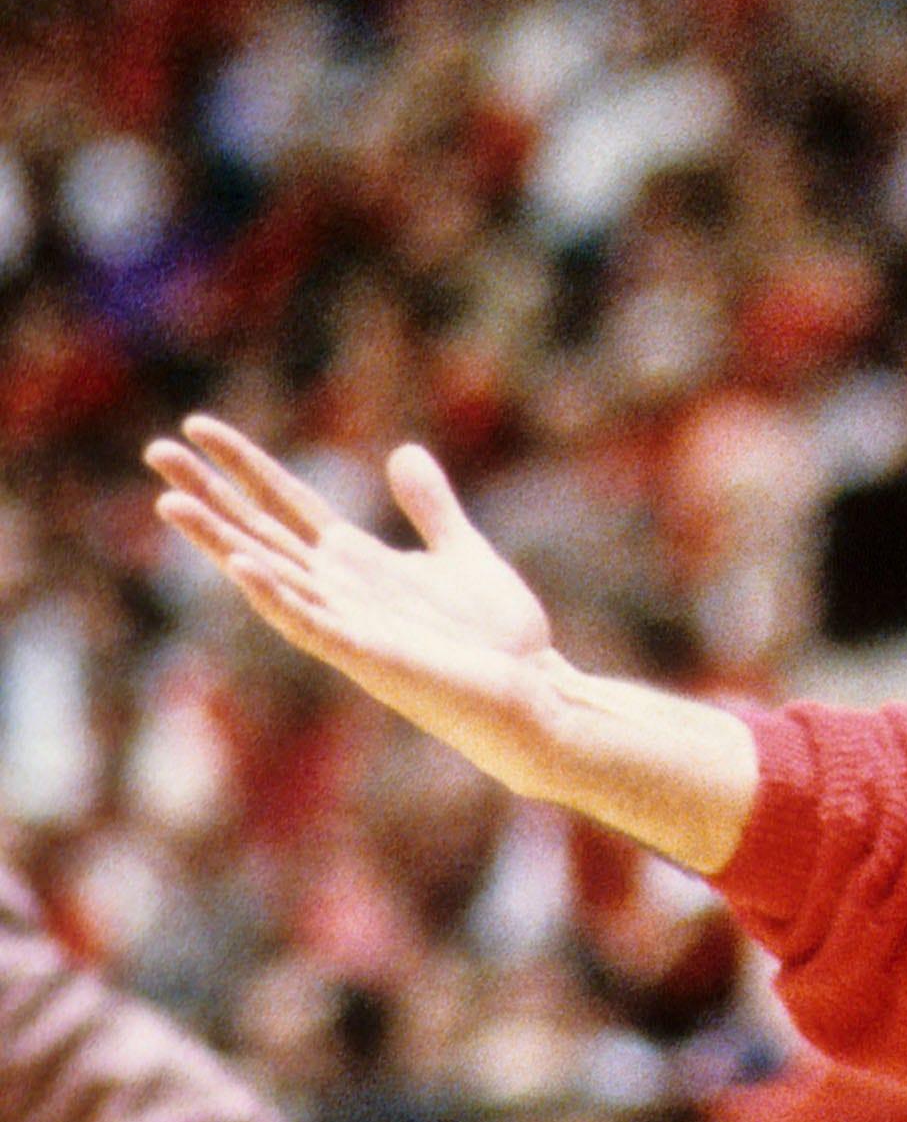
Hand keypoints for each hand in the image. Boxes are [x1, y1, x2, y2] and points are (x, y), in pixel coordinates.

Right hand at [145, 422, 563, 794]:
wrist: (537, 695)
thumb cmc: (500, 641)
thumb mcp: (464, 554)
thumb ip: (430, 508)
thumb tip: (403, 452)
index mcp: (358, 564)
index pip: (286, 503)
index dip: (244, 465)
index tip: (199, 426)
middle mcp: (340, 592)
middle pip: (260, 531)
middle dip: (210, 493)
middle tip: (154, 450)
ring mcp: (348, 626)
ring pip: (270, 576)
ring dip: (221, 541)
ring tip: (172, 502)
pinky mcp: (369, 657)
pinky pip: (312, 625)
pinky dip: (278, 596)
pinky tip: (244, 565)